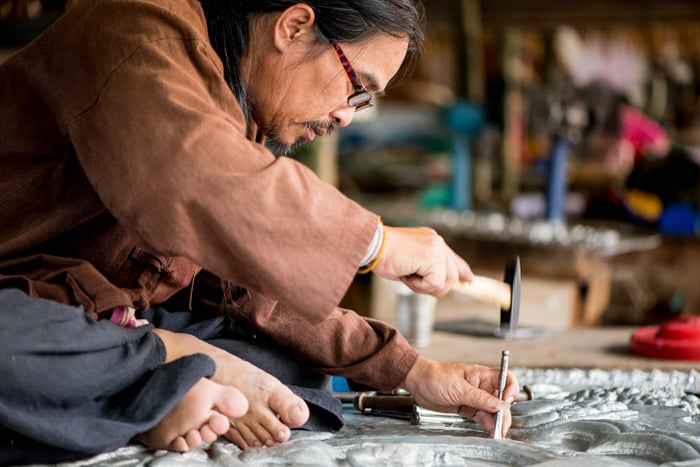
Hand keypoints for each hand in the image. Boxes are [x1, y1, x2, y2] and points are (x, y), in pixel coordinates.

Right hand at [372, 226, 472, 295]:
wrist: (372, 246)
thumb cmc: (382, 255)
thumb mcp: (408, 262)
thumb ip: (425, 269)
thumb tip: (437, 285)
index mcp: (431, 240)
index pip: (452, 258)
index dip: (462, 270)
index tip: (468, 280)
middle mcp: (436, 242)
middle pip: (451, 276)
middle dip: (434, 287)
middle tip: (411, 280)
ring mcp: (436, 248)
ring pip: (445, 282)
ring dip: (424, 286)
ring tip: (407, 275)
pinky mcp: (432, 257)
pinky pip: (434, 283)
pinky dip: (418, 285)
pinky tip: (406, 274)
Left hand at [400, 356, 518, 437]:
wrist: (418, 382)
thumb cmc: (435, 376)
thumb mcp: (458, 388)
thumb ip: (480, 398)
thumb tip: (499, 404)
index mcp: (481, 375)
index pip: (506, 379)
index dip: (511, 390)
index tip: (507, 402)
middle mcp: (481, 386)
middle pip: (501, 399)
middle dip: (503, 413)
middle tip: (501, 426)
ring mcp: (475, 398)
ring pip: (492, 411)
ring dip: (496, 422)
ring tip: (496, 432)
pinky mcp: (468, 407)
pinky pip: (482, 417)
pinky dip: (487, 424)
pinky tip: (490, 431)